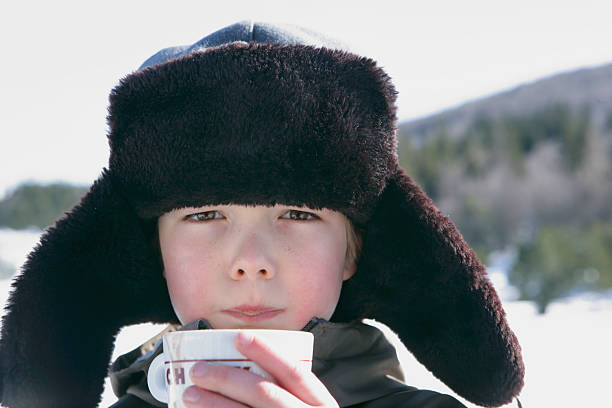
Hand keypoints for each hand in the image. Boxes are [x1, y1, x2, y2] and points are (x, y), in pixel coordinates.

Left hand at [182, 332, 338, 407]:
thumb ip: (292, 392)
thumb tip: (250, 368)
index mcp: (319, 405)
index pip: (293, 372)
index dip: (266, 352)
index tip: (240, 338)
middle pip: (264, 393)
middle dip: (228, 378)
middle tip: (200, 370)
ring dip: (213, 404)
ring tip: (191, 394)